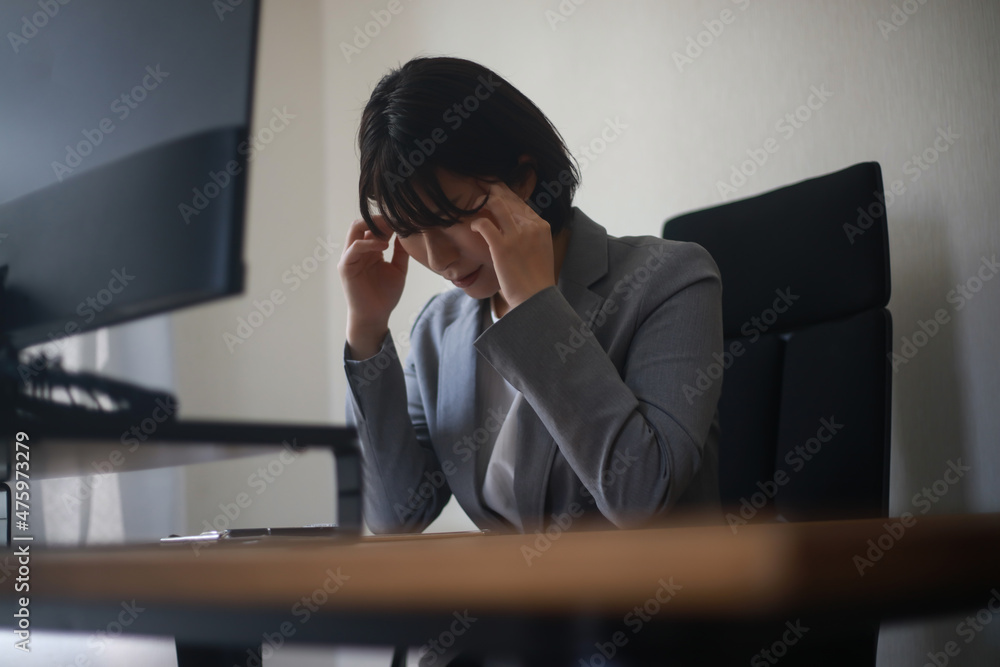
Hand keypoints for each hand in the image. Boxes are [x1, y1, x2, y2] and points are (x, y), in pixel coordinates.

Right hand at [338, 216, 408, 356]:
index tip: (403, 219)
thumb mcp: (398, 269)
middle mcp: (358, 250)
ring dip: (373, 225)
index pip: (374, 226)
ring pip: (355, 229)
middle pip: (362, 223)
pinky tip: (384, 245)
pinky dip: (369, 243)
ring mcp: (350, 257)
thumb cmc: (385, 295)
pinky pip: (354, 247)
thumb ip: (401, 252)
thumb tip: (408, 233)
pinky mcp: (345, 266)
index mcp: (369, 250)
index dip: (387, 221)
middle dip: (379, 219)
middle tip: (396, 219)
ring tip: (391, 228)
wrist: (375, 316)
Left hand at [469, 181, 554, 309]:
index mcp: (542, 226)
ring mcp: (516, 235)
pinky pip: (484, 224)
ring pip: (497, 205)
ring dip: (484, 201)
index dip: (505, 194)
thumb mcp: (540, 251)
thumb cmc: (535, 280)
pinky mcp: (501, 246)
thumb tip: (516, 230)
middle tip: (480, 186)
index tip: (494, 191)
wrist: (536, 298)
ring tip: (474, 201)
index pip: (521, 202)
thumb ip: (530, 236)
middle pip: (509, 199)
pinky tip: (473, 227)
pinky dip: (476, 223)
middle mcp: (531, 226)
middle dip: (493, 190)